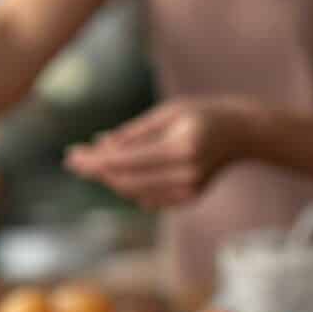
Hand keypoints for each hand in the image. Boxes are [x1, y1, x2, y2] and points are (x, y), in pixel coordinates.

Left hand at [64, 96, 257, 207]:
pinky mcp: (188, 199)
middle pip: (126, 181)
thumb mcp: (167, 112)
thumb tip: (98, 145)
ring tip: (91, 162)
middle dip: (97, 172)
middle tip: (74, 160)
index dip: (95, 161)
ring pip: (134, 192)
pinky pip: (148, 198)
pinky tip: (118, 172)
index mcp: (180, 148)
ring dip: (110, 179)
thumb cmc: (202, 114)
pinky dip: (129, 186)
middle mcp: (185, 174)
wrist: (241, 134)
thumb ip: (134, 132)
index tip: (72, 156)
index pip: (126, 161)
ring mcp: (188, 191)